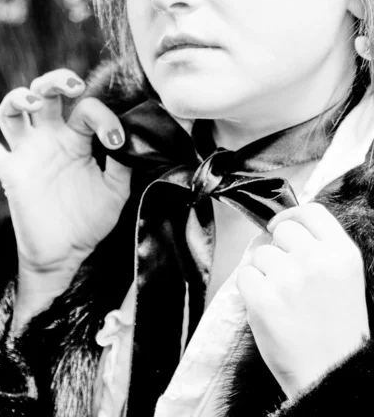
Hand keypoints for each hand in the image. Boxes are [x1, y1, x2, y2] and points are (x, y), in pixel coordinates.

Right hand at [0, 69, 130, 275]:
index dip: (103, 118)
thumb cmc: (90, 220)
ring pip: (13, 111)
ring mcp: (28, 153)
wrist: (67, 253)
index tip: (115, 141)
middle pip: (44, 93)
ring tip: (36, 104)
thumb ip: (121, 163)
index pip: (85, 110)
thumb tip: (126, 137)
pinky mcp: (10, 172)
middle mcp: (50, 139)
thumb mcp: (115, 189)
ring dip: (20, 98)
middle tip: (73, 86)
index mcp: (77, 139)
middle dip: (55, 80)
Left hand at [237, 203, 368, 398]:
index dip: (292, 215)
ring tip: (282, 299)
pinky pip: (244, 275)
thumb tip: (283, 227)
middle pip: (282, 229)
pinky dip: (250, 290)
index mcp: (342, 253)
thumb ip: (321, 249)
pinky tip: (268, 308)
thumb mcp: (345, 279)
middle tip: (287, 277)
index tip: (281, 226)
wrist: (332, 376)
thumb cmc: (336, 330)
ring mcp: (287, 277)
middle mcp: (316, 259)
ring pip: (260, 253)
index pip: (312, 212)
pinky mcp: (262, 297)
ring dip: (264, 271)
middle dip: (279, 249)